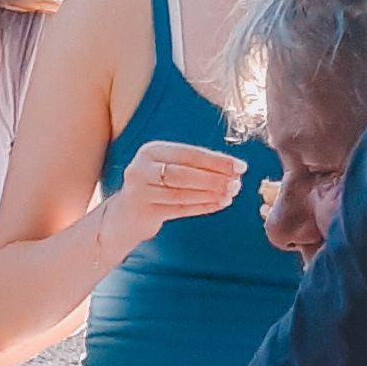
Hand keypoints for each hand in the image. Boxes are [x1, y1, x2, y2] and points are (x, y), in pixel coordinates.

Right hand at [101, 141, 245, 254]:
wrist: (125, 215)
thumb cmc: (156, 186)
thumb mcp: (168, 167)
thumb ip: (195, 164)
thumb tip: (234, 169)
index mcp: (151, 151)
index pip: (189, 154)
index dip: (217, 161)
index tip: (241, 167)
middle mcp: (141, 169)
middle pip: (183, 174)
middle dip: (214, 179)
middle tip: (237, 184)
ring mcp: (139, 192)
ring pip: (181, 193)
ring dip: (210, 194)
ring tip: (231, 194)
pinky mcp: (143, 213)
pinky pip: (179, 210)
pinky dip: (202, 207)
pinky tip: (219, 205)